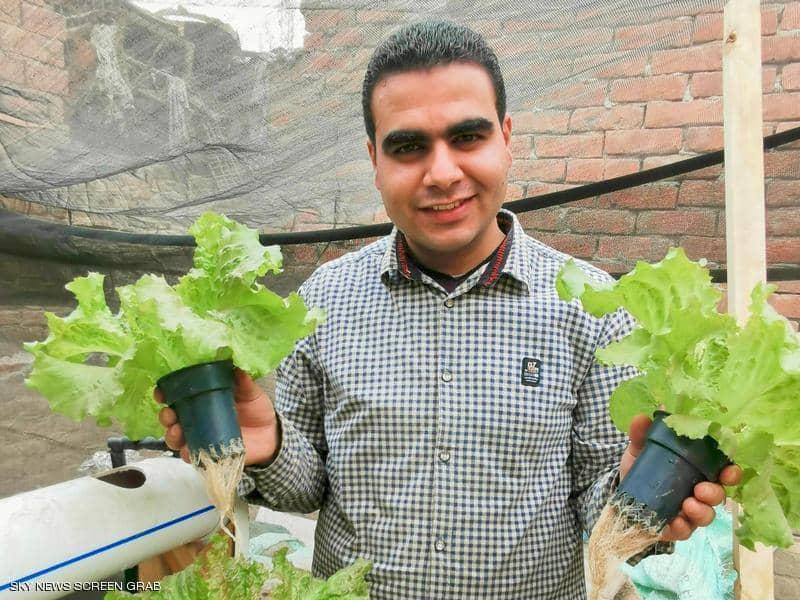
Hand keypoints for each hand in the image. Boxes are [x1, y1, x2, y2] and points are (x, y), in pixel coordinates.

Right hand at [157, 368, 281, 465]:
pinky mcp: (208, 454)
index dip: (165, 392)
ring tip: (177, 431)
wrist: (271, 435)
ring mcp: (200, 437)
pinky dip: (187, 453)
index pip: (177, 394)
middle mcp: (196, 418)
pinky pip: (192, 456)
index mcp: (202, 398)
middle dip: (165, 416)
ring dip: (172, 435)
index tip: (161, 391)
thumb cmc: (257, 409)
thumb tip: (237, 367)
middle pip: (171, 418)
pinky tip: (188, 450)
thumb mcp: (251, 393)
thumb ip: (244, 382)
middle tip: (170, 414)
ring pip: (176, 438)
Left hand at [620, 414, 742, 541]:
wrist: (622, 492)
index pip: (723, 471)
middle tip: (701, 489)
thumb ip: (641, 434)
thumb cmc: (641, 467)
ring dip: (701, 511)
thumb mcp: (639, 449)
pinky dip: (681, 527)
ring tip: (687, 504)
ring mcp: (689, 512)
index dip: (731, 472)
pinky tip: (673, 522)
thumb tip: (641, 417)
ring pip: (707, 516)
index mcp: (697, 470)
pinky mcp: (676, 527)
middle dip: (714, 493)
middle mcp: (699, 491)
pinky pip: (685, 531)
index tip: (728, 470)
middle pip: (719, 495)